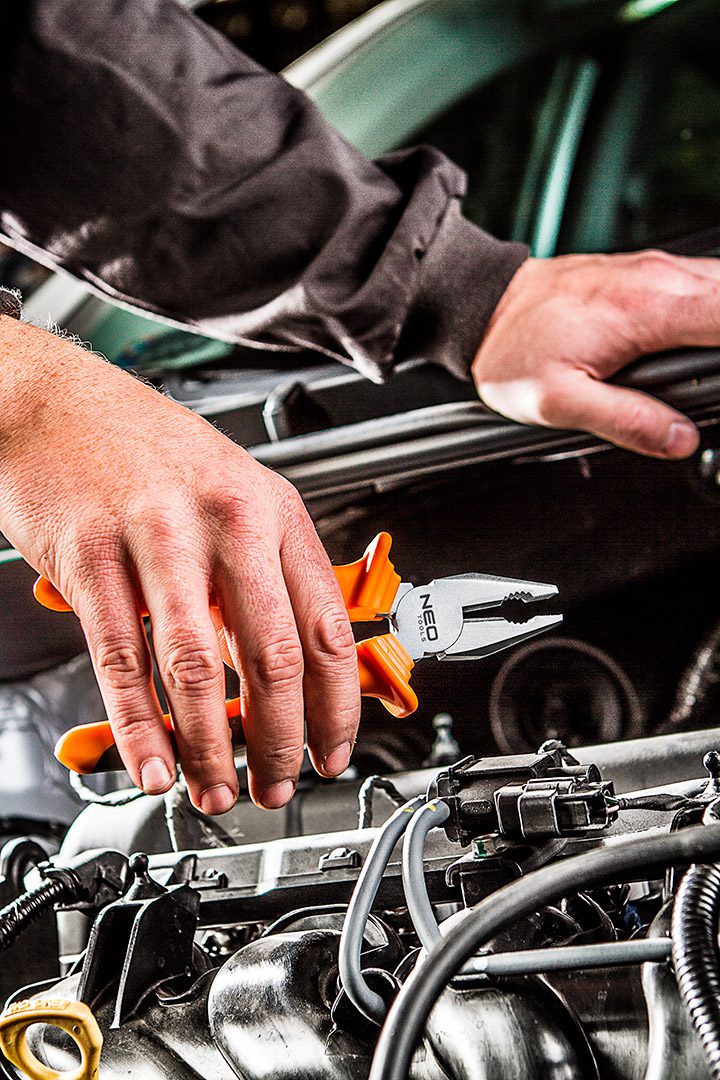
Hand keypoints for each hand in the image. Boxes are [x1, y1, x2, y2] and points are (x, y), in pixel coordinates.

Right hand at [0, 318, 359, 812]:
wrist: (51, 402)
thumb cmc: (142, 450)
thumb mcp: (227, 498)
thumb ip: (253, 582)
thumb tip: (274, 671)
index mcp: (272, 509)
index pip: (326, 625)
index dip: (336, 703)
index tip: (333, 749)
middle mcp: (226, 519)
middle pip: (273, 654)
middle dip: (279, 738)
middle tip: (276, 785)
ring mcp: (157, 535)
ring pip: (196, 666)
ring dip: (209, 745)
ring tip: (215, 788)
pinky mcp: (90, 556)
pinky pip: (122, 657)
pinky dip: (140, 724)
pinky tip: (153, 762)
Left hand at [472, 250, 719, 457]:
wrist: (484, 306)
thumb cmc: (513, 348)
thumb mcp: (558, 402)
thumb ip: (626, 421)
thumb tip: (680, 439)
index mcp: (644, 309)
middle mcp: (659, 279)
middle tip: (709, 387)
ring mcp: (656, 270)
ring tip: (705, 375)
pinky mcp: (649, 273)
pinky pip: (704, 287)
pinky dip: (713, 314)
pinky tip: (698, 349)